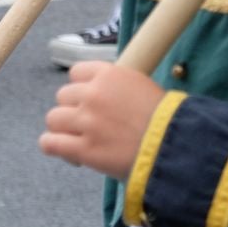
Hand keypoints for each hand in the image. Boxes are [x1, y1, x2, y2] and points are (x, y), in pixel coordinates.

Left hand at [39, 61, 165, 179]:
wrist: (178, 147)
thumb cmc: (168, 121)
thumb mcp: (142, 88)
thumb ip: (116, 88)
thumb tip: (103, 96)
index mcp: (109, 74)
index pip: (76, 73)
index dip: (82, 89)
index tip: (91, 102)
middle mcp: (94, 94)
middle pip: (63, 96)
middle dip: (74, 110)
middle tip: (90, 127)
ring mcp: (86, 121)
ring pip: (54, 118)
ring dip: (64, 129)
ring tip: (80, 141)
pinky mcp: (84, 149)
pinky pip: (50, 143)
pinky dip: (53, 147)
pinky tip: (68, 153)